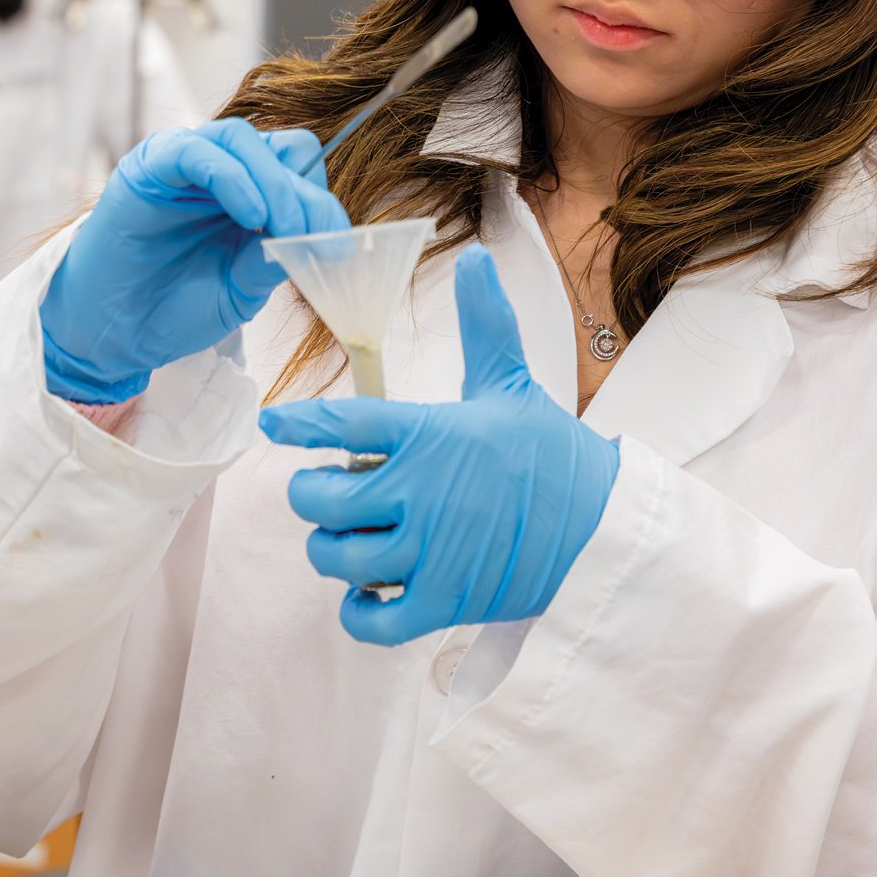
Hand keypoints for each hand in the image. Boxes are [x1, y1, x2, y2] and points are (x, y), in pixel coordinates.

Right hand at [40, 121, 349, 401]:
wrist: (114, 334)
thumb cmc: (174, 308)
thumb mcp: (242, 290)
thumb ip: (273, 260)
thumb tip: (317, 239)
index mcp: (250, 194)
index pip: (301, 172)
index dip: (322, 203)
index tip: (337, 246)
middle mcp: (221, 171)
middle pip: (282, 149)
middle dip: (304, 194)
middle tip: (313, 237)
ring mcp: (184, 164)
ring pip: (243, 140)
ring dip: (273, 183)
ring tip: (281, 227)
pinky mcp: (150, 167)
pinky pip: (196, 151)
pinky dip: (232, 177)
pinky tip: (251, 216)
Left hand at [259, 244, 619, 643]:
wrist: (602, 526)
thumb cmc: (550, 452)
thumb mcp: (512, 383)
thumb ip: (484, 324)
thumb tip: (476, 257)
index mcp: (430, 435)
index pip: (341, 424)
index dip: (297, 423)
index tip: (273, 422)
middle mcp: (421, 493)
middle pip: (320, 498)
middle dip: (310, 493)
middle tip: (325, 490)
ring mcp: (430, 553)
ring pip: (335, 557)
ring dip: (331, 547)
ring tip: (348, 536)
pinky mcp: (443, 602)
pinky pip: (370, 619)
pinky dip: (358, 610)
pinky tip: (370, 590)